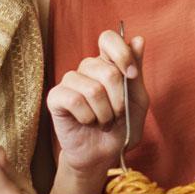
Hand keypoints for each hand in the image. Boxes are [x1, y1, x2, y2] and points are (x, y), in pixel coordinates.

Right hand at [47, 29, 147, 180]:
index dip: (121, 54)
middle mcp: (87, 68)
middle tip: (117, 115)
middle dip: (119, 100)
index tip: (131, 75)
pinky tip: (87, 122)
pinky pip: (75, 101)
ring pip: (93, 89)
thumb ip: (136, 71)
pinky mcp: (56, 97)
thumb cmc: (121, 127)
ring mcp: (70, 81)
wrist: (104, 155)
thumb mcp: (138, 100)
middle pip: (107, 70)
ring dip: (104, 113)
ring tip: (103, 122)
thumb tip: (137, 39)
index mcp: (107, 64)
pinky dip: (88, 117)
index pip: (108, 38)